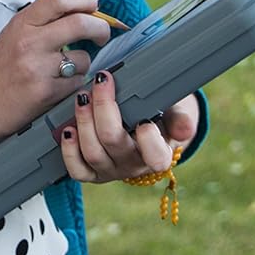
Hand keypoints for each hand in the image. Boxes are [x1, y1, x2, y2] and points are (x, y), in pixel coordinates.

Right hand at [0, 0, 110, 143]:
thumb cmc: (4, 68)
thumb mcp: (17, 32)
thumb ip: (45, 20)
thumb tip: (84, 10)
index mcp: (23, 23)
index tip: (93, 6)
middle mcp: (30, 42)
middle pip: (81, 23)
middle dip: (100, 28)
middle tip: (101, 34)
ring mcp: (38, 68)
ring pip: (84, 58)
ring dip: (83, 63)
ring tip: (66, 68)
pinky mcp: (47, 92)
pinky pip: (78, 82)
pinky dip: (75, 83)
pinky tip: (59, 84)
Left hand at [57, 72, 198, 183]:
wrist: (143, 126)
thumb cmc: (159, 114)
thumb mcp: (175, 112)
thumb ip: (180, 118)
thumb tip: (186, 130)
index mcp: (159, 154)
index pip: (156, 156)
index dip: (149, 141)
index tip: (144, 120)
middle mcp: (134, 165)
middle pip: (114, 143)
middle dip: (104, 109)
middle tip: (101, 81)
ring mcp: (111, 170)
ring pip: (93, 153)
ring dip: (84, 122)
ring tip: (82, 97)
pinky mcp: (92, 172)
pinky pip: (77, 170)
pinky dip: (70, 150)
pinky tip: (68, 129)